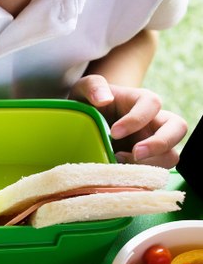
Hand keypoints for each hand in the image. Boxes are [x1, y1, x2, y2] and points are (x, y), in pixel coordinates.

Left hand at [71, 75, 187, 167]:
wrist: (84, 123)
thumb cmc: (88, 103)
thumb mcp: (84, 88)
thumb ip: (93, 87)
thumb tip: (104, 99)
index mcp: (141, 101)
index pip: (152, 104)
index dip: (137, 119)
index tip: (114, 132)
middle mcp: (154, 122)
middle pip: (178, 128)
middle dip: (160, 143)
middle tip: (135, 153)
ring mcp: (152, 144)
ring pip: (171, 155)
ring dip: (151, 163)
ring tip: (120, 164)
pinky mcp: (145, 162)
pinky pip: (154, 172)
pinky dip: (140, 176)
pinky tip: (119, 174)